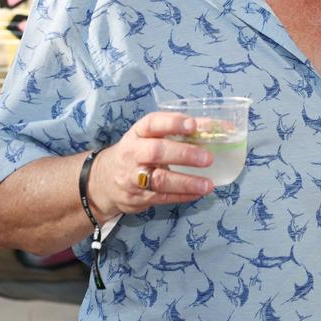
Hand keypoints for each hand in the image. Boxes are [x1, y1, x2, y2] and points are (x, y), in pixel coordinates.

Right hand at [88, 112, 214, 218]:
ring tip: (208, 184)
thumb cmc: (137, 152)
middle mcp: (133, 153)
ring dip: (187, 182)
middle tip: (208, 158)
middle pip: (156, 152)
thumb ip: (177, 132)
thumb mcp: (148, 138)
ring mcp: (133, 177)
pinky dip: (182, 196)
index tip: (193, 125)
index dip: (173, 123)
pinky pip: (162, 197)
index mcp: (138, 133)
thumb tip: (217, 128)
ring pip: (160, 180)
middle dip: (184, 154)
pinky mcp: (137, 197)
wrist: (103, 181)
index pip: (152, 123)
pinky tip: (198, 193)